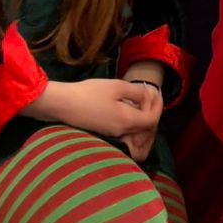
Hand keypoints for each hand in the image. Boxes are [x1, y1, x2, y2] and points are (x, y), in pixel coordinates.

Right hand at [32, 77, 155, 146]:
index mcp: (126, 121)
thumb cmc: (90, 93)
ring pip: (137, 135)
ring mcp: (113, 135)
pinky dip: (132, 124)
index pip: (152, 120)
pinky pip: (126, 134)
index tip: (156, 92)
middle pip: (146, 131)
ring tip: (140, 103)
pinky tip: (126, 108)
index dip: (158, 106)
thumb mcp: (117, 86)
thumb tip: (148, 96)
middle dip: (152, 114)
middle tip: (150, 97)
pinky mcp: (105, 134)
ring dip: (142, 121)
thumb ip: (137, 92)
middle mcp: (122, 133)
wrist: (63, 104)